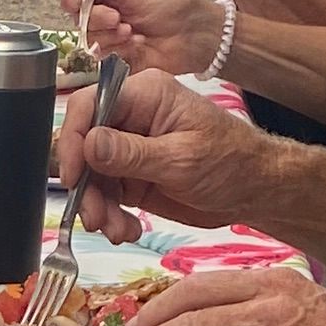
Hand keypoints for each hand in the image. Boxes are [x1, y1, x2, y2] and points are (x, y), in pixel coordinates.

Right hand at [59, 66, 265, 239]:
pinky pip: (106, 196)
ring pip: (92, 177)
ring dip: (99, 208)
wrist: (253, 190)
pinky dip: (112, 217)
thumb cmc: (229, 162)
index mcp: (144, 95)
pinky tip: (128, 230)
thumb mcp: (181, 159)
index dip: (73, 140)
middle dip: (87, 187)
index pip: (89, 105)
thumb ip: (132, 153)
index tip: (73, 178)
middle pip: (84, 146)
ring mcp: (129, 148)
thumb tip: (88, 143)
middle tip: (97, 220)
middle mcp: (131, 117)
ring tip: (119, 231)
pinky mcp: (131, 176)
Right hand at [66, 0, 223, 82]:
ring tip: (133, 33)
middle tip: (120, 19)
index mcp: (109, 0)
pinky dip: (119, 52)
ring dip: (110, 38)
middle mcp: (106, 22)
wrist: (196, 35)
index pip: (77, 1)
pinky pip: (106, 61)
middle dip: (98, 20)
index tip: (79, 0)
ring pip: (92, 43)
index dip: (73, 2)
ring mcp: (113, 43)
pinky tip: (137, 46)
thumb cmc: (174, 9)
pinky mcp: (121, 63)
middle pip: (81, 23)